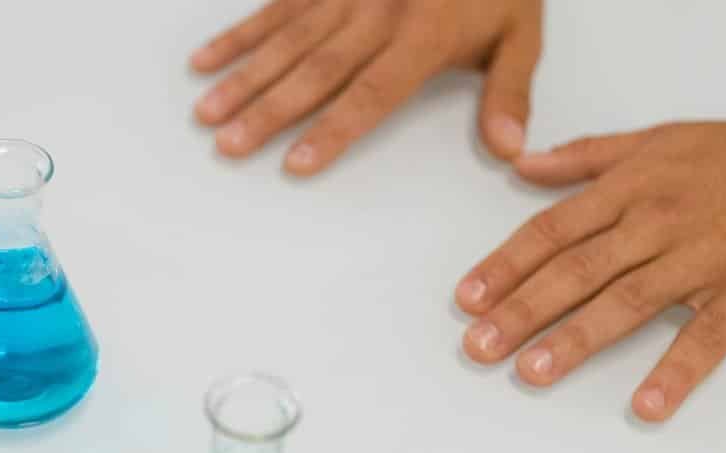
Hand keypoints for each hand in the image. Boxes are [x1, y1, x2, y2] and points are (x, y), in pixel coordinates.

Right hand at [190, 0, 542, 174]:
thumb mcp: (521, 32)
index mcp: (425, 35)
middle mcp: (378, 12)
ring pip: (286, 40)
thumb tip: (511, 149)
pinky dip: (238, 35)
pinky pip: (275, 8)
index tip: (296, 164)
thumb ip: (509, 91)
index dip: (332, 129)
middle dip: (268, 110)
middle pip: (315, 70)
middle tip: (228, 144)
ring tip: (207, 112)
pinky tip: (204, 60)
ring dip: (243, 77)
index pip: (372, 92)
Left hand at [456, 121, 725, 421]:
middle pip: (576, 269)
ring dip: (578, 338)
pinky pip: (709, 334)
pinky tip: (647, 404)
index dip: (505, 265)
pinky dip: (679, 370)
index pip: (551, 231)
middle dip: (523, 309)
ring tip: (533, 371)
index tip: (467, 298)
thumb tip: (522, 163)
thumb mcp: (657, 139)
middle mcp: (655, 223)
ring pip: (628, 301)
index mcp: (628, 189)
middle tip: (479, 346)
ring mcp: (699, 259)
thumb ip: (585, 156)